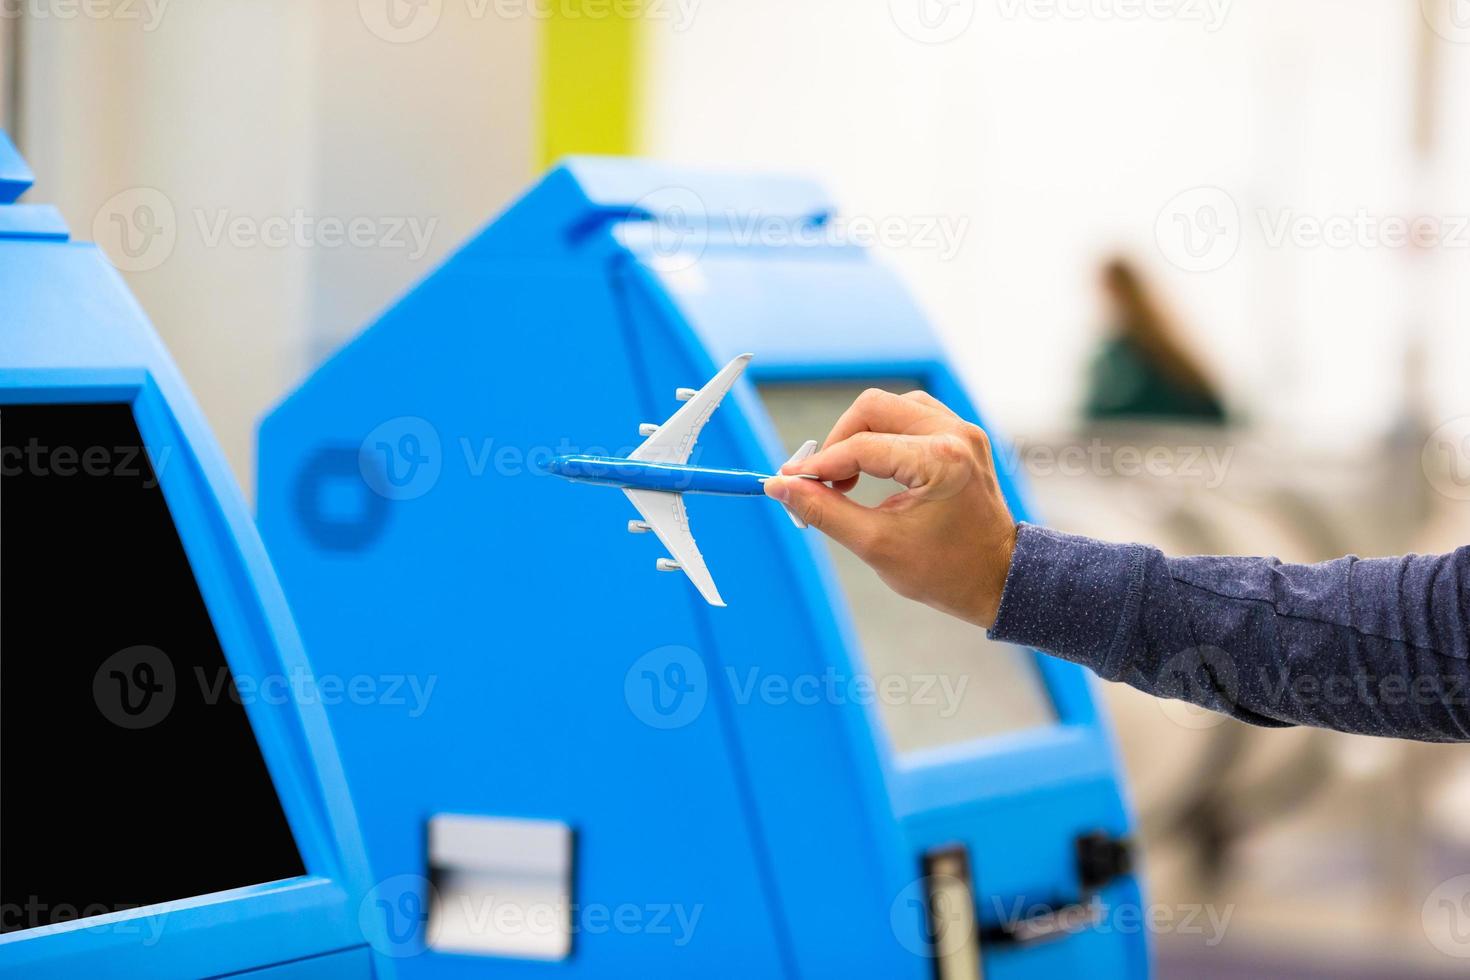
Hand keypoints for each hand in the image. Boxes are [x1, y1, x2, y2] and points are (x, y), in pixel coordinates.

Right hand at [764, 389, 1016, 627]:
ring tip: (847, 475)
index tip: (788, 480)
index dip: (818, 465)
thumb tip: (781, 487)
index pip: (861, 447)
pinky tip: (874, 465)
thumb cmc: (946, 571)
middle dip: (839, 440)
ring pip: (892, 407)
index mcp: (941, 461)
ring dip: (861, 434)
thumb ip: (825, 511)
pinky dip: (885, 434)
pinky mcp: (963, 437)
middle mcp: (955, 435)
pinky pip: (912, 416)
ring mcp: (963, 431)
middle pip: (873, 408)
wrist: (999, 580)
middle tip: (821, 479)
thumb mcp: (876, 545)